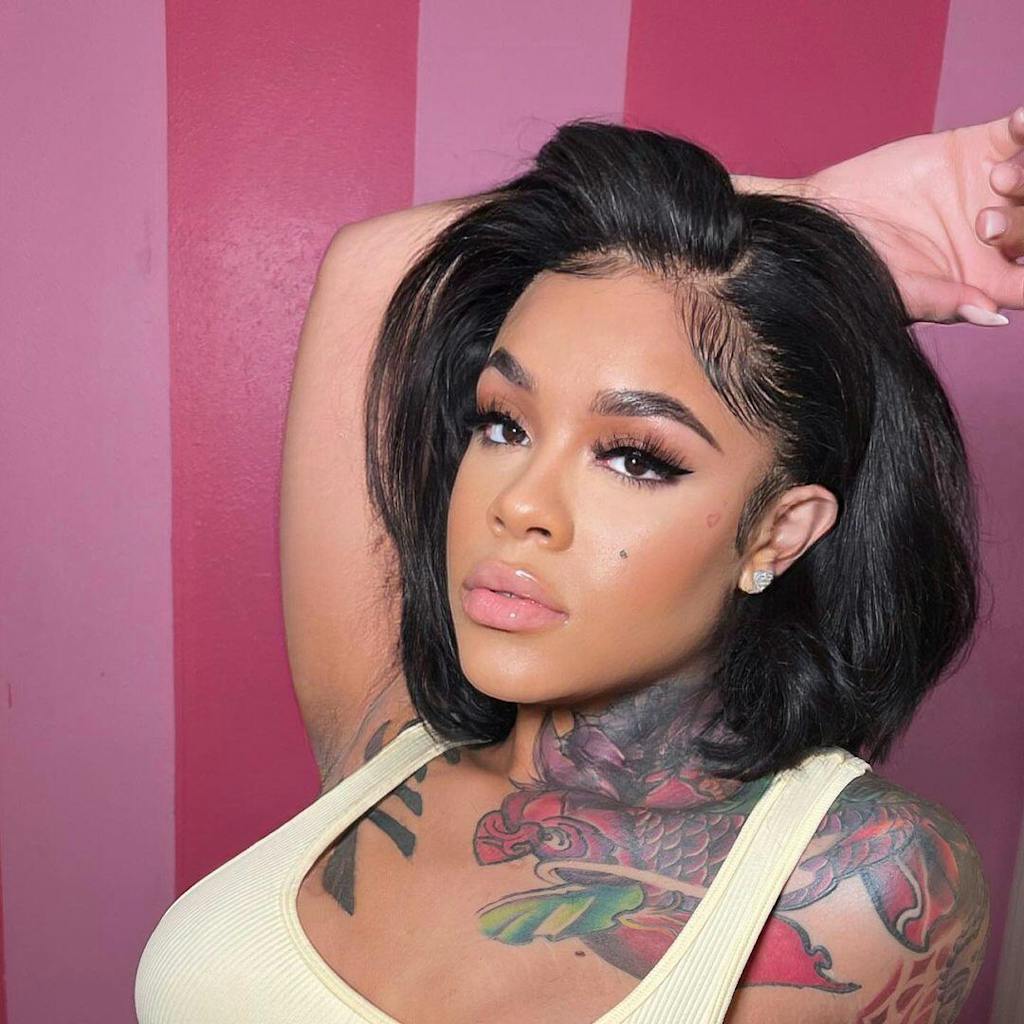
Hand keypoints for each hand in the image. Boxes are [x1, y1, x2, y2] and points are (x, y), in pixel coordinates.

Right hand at [798, 105, 1023, 325]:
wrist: (827, 215)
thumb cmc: (859, 264)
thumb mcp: (901, 291)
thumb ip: (947, 302)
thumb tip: (994, 317)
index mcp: (985, 277)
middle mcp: (997, 236)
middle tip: (981, 223)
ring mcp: (990, 191)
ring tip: (995, 177)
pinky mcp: (975, 151)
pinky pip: (1018, 134)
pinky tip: (1017, 125)